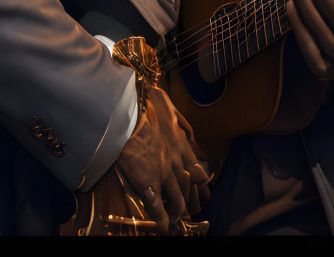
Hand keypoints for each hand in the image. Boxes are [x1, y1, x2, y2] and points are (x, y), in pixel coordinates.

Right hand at [116, 84, 209, 233]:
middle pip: (189, 187)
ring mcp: (163, 174)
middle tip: (194, 211)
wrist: (129, 112)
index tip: (204, 193)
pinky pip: (157, 206)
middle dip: (193, 201)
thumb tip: (176, 119)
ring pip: (177, 199)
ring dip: (179, 211)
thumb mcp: (168, 107)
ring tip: (179, 220)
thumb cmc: (146, 105)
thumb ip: (175, 118)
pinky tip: (164, 227)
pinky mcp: (148, 182)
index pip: (198, 171)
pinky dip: (162, 220)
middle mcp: (176, 162)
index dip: (202, 186)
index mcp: (181, 144)